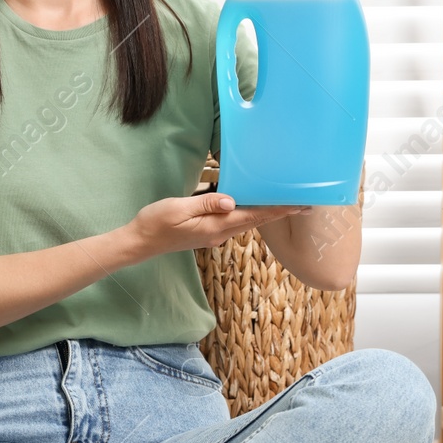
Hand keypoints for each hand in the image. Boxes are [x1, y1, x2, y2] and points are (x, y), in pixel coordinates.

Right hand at [128, 192, 311, 258]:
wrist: (140, 242)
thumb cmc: (156, 222)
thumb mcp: (178, 208)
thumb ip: (205, 203)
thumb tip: (232, 200)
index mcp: (216, 226)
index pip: (254, 216)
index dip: (278, 210)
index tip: (299, 205)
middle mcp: (220, 233)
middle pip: (255, 220)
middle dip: (279, 211)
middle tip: (302, 202)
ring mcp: (214, 235)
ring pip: (246, 221)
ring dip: (264, 211)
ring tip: (282, 201)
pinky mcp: (207, 232)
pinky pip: (232, 220)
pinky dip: (246, 211)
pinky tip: (248, 201)